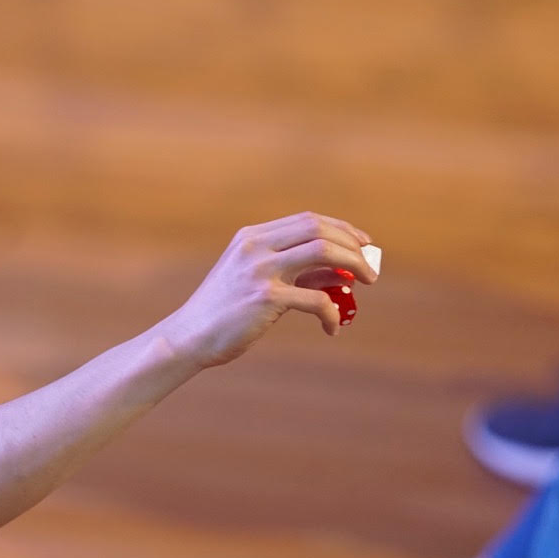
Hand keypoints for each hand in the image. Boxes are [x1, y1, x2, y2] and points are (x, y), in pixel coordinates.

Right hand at [158, 212, 378, 367]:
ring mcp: (259, 270)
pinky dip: (332, 313)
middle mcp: (255, 246)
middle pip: (319, 229)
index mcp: (251, 236)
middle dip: (353, 246)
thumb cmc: (224, 314)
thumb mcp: (255, 282)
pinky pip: (316, 299)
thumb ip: (293, 272)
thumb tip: (339, 272)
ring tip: (366, 283)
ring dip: (353, 266)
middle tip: (370, 269)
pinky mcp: (265, 298)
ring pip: (323, 252)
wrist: (188, 338)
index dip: (342, 229)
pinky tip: (332, 327)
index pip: (308, 220)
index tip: (363, 244)